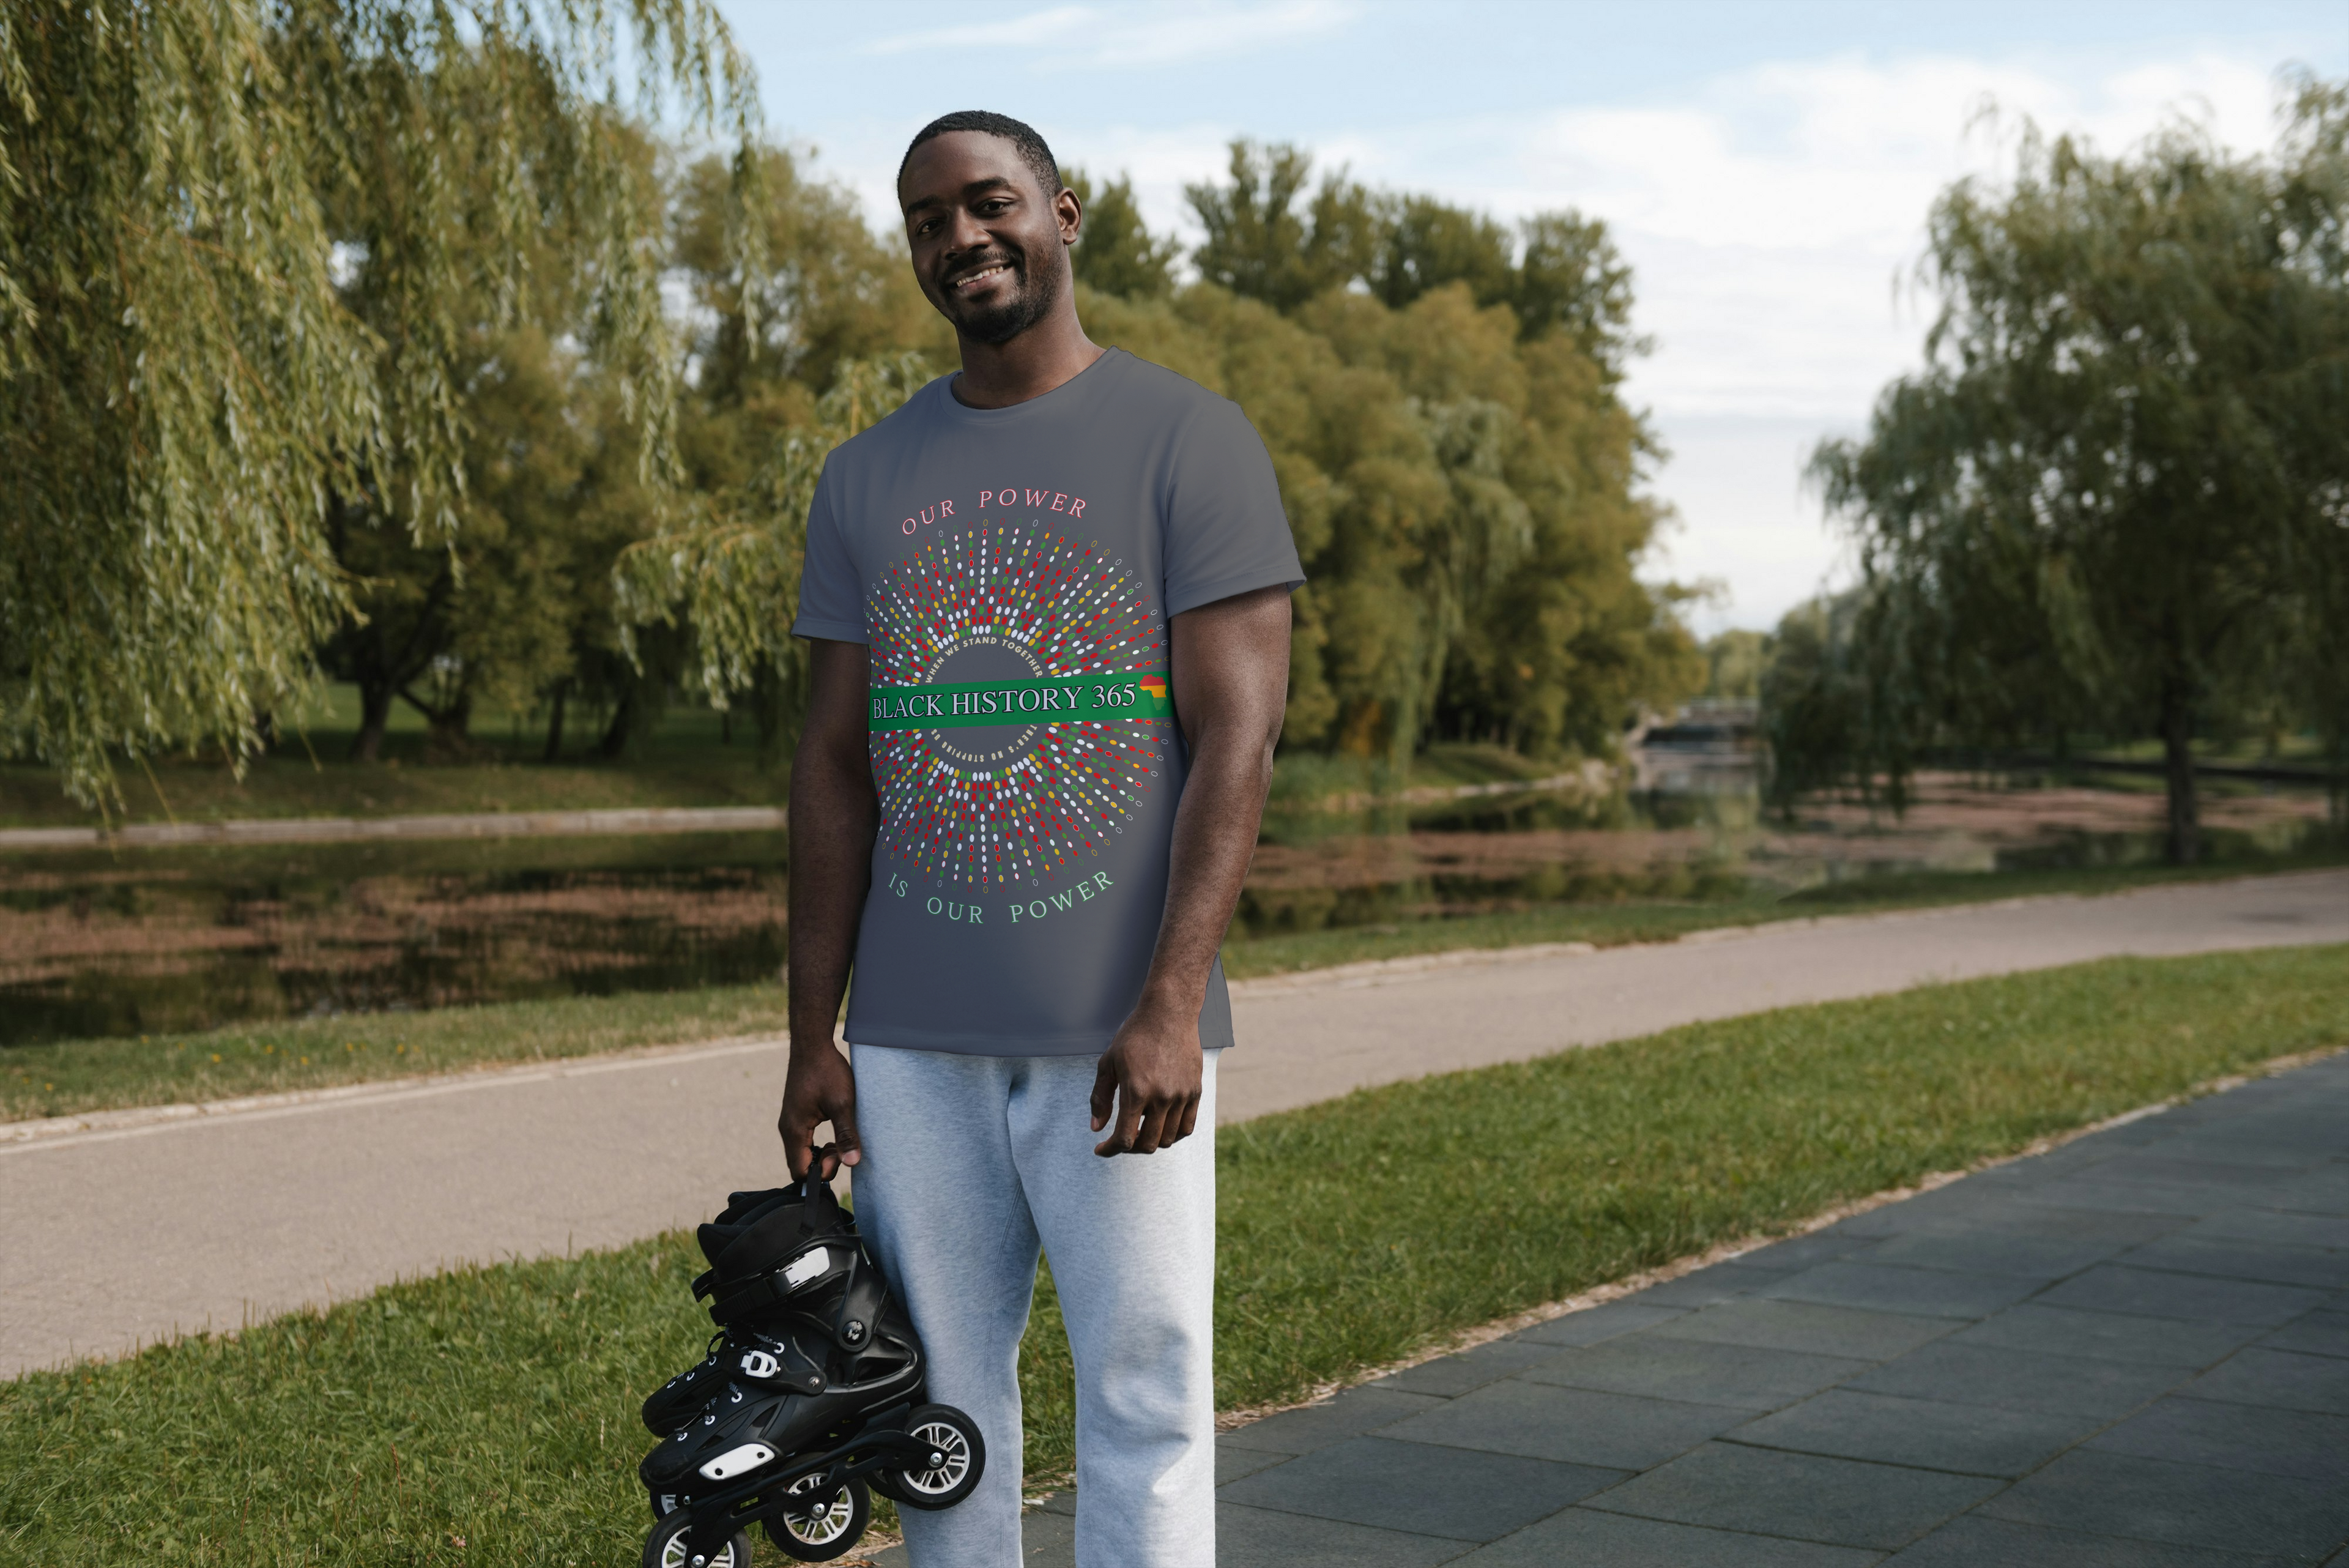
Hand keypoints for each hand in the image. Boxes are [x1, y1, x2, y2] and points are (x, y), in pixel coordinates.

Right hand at [778, 1041, 861, 1180]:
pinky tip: (834, 1130)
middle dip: (822, 1164)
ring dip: (822, 1153)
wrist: (813, 1045)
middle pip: (800, 1164)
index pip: (799, 1171)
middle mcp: (786, 1129)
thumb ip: (846, 1135)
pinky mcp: (796, 1114)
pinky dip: (818, 1143)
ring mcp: (790, 1121)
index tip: (838, 1156)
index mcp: (793, 1130)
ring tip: (839, 1139)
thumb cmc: (827, 1071)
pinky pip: (803, 1140)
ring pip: (803, 1152)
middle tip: (841, 1148)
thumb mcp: (842, 1103)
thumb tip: (852, 1163)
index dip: (820, 1173)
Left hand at [1089, 999, 1203, 1156]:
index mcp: (1136, 1091)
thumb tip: (1096, 1128)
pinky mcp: (1195, 1091)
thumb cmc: (1134, 1036)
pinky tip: (1160, 1126)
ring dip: (1150, 1141)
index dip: (1110, 1150)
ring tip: (1140, 1130)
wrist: (1169, 1013)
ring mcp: (1181, 1095)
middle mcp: (1161, 1097)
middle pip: (1147, 1144)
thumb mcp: (1108, 1063)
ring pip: (1167, 1139)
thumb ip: (1100, 1097)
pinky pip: (1186, 1127)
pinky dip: (1172, 1134)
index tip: (1101, 1149)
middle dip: (1129, 1147)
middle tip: (1121, 1138)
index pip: (1124, 1138)